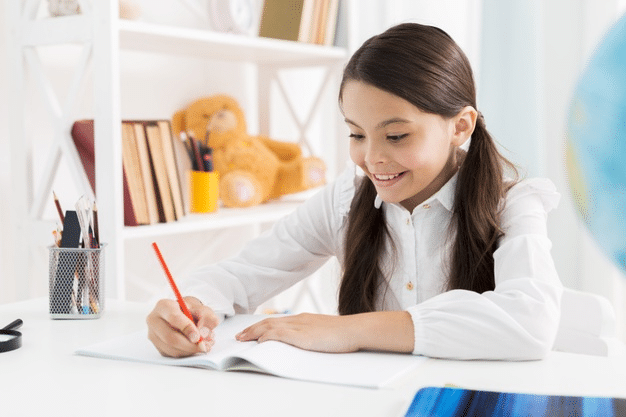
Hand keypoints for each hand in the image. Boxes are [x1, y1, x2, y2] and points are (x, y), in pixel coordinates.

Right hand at [147, 296, 219, 357]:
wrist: (186, 316)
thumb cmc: (193, 312)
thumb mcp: (204, 310)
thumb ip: (207, 319)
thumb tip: (203, 333)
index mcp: (164, 306)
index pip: (173, 317)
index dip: (186, 328)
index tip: (198, 337)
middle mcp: (154, 320)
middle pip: (170, 337)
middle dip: (189, 345)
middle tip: (203, 346)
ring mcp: (153, 335)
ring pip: (171, 349)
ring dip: (189, 351)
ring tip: (203, 346)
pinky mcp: (158, 347)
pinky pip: (172, 355)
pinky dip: (186, 354)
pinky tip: (195, 348)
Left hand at [235, 313, 360, 352]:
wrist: (354, 329)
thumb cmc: (343, 333)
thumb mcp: (323, 331)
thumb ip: (311, 334)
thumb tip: (303, 340)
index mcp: (303, 319)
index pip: (277, 321)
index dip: (261, 326)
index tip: (251, 331)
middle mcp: (299, 320)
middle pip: (269, 322)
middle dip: (252, 329)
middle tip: (240, 335)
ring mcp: (300, 327)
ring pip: (271, 327)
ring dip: (254, 332)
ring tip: (243, 338)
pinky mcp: (303, 336)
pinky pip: (280, 334)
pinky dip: (268, 336)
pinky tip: (260, 341)